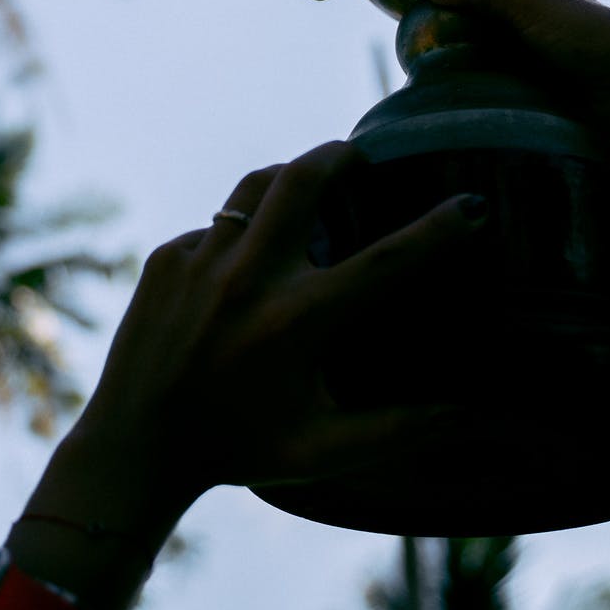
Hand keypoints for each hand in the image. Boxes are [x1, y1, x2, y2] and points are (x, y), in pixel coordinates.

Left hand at [37, 142, 485, 536]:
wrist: (135, 448)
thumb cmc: (238, 451)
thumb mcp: (322, 453)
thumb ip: (398, 431)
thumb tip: (469, 413)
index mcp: (296, 323)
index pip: (386, 261)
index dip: (439, 229)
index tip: (474, 205)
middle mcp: (248, 281)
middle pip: (304, 180)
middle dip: (341, 156)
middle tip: (360, 157)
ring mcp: (200, 262)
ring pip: (256, 186)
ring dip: (290, 177)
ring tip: (311, 184)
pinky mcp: (165, 259)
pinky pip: (214, 226)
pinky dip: (241, 233)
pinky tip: (248, 259)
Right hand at [413, 0, 609, 238]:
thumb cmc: (591, 38)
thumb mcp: (530, 4)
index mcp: (549, 7)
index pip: (495, 6)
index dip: (460, 14)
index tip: (421, 29)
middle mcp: (553, 42)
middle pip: (497, 47)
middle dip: (465, 57)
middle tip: (419, 72)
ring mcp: (558, 81)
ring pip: (506, 84)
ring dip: (481, 92)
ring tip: (436, 104)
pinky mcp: (563, 116)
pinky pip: (521, 116)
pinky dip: (500, 118)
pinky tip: (472, 126)